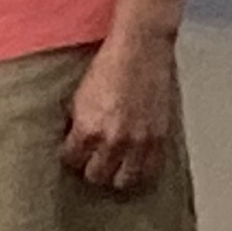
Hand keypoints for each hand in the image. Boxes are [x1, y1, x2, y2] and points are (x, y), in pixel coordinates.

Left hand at [62, 33, 174, 194]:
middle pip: (96, 176)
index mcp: (88, 128)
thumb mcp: (81, 95)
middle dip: (92, 168)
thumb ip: (78, 123)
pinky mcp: (158, 138)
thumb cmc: (110, 65)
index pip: (73, 161)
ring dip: (117, 175)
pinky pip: (150, 170)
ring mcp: (138, 141)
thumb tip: (75, 140)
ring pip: (124, 181)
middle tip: (94, 160)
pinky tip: (136, 163)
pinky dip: (141, 170)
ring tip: (116, 166)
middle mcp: (113, 140)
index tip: (75, 153)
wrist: (141, 49)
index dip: (72, 157)